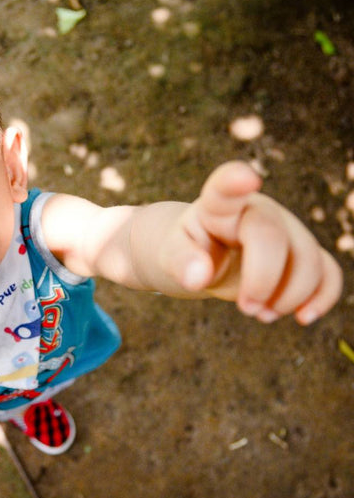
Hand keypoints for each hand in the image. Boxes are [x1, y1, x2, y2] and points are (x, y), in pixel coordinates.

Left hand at [160, 161, 342, 323]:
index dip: (235, 181)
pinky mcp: (302, 253)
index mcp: (219, 206)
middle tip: (245, 309)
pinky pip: (328, 271)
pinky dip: (322, 297)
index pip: (224, 188)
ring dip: (290, 296)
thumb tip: (198, 277)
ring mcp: (285, 229)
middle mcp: (257, 211)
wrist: (202, 256)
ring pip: (308, 258)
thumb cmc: (185, 250)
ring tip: (261, 315)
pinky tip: (303, 317)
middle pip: (273, 238)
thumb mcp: (169, 255)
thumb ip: (180, 262)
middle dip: (262, 281)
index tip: (246, 179)